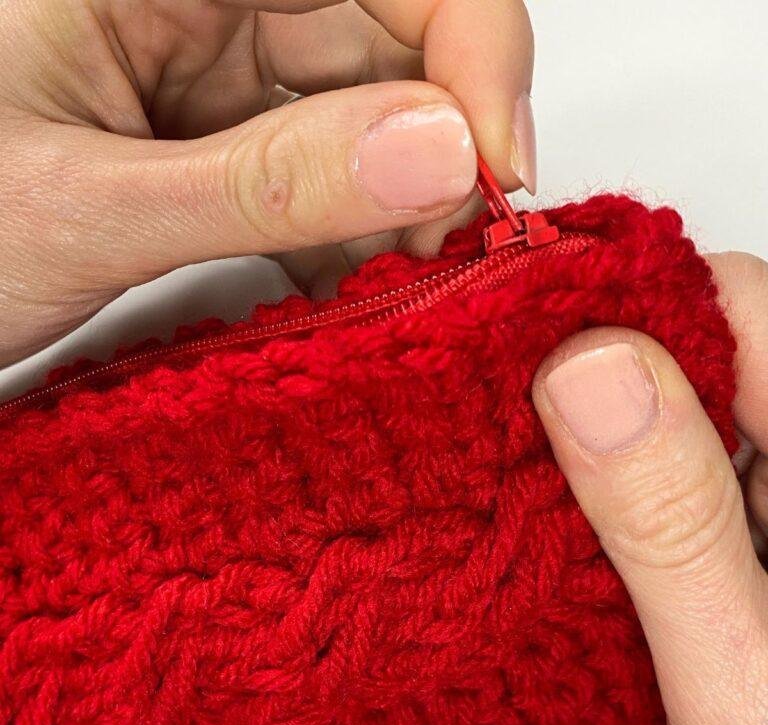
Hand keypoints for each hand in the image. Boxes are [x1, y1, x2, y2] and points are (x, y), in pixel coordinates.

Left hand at [0, 0, 534, 363]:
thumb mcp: (90, 210)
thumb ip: (265, 185)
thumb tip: (440, 154)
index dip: (467, 46)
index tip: (494, 170)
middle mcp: (192, 6)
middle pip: (389, 40)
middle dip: (441, 148)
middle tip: (456, 259)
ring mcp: (206, 81)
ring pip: (366, 120)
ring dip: (402, 211)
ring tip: (398, 296)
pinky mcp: (211, 154)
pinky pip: (319, 180)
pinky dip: (350, 244)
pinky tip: (348, 299)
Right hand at [532, 252, 767, 724]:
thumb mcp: (735, 682)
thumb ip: (672, 529)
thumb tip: (591, 371)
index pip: (750, 313)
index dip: (637, 301)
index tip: (526, 319)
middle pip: (697, 347)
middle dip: (590, 358)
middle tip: (487, 386)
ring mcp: (752, 505)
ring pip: (658, 405)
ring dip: (575, 420)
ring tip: (492, 442)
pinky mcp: (712, 538)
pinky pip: (639, 471)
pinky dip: (577, 476)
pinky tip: (528, 503)